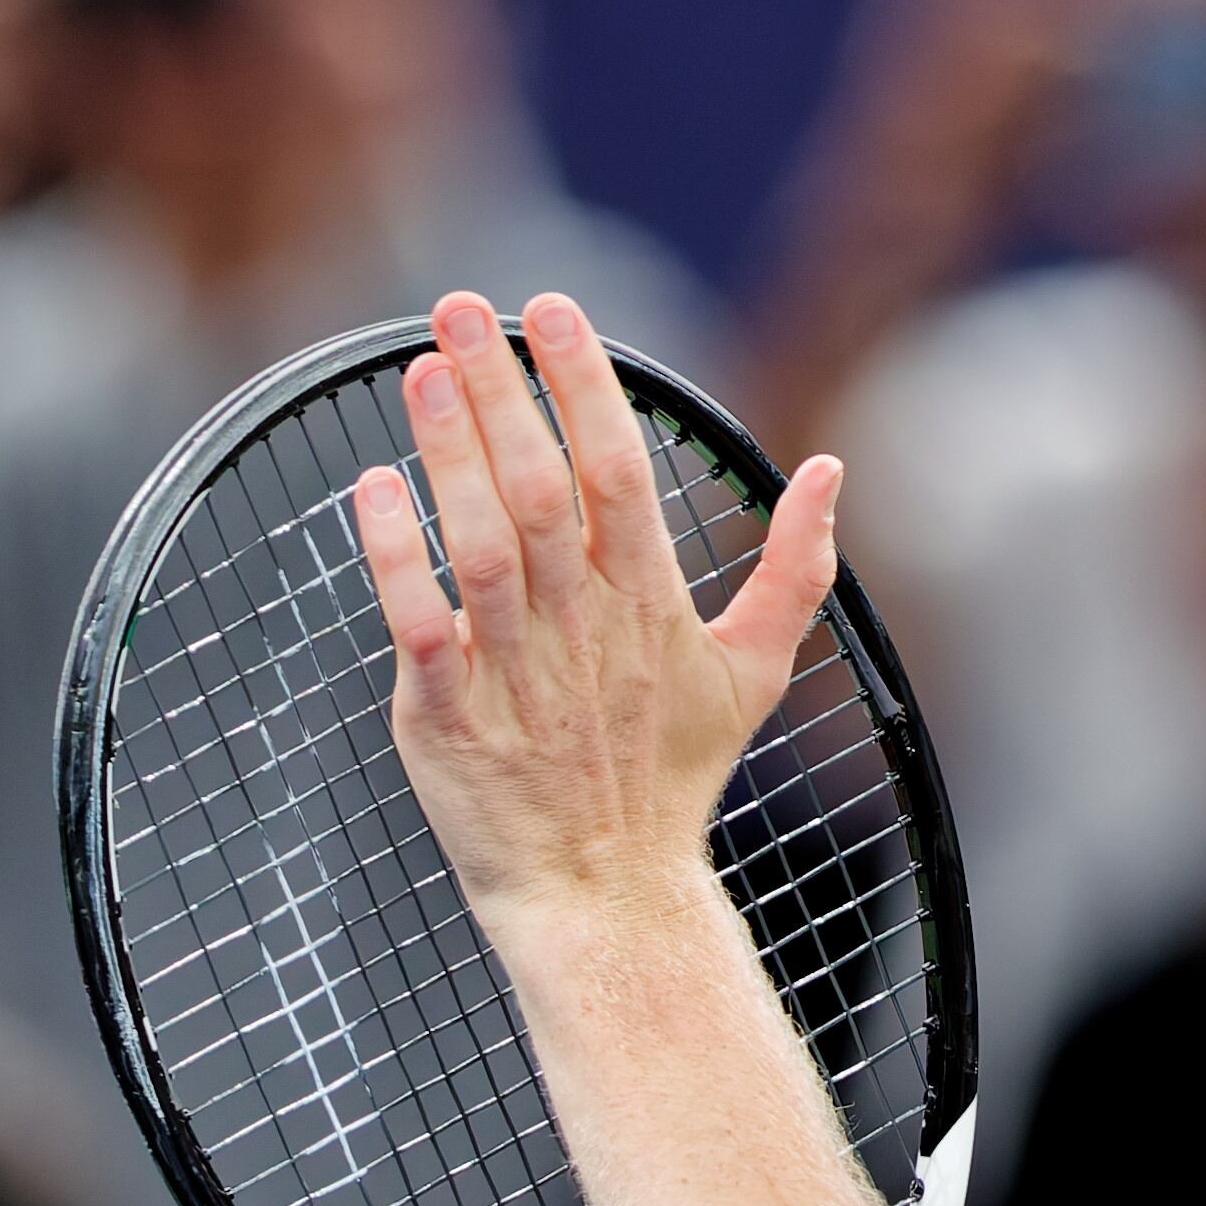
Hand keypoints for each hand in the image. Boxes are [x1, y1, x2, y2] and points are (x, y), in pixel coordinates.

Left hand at [356, 290, 843, 934]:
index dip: (583, 386)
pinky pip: (419, 629)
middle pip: (542, 493)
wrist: (609, 896)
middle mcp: (584, 633)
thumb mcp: (755, 674)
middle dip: (501, 392)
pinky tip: (370, 489)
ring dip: (449, 456)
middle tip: (461, 309)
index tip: (551, 309)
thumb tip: (834, 470)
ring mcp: (515, 677)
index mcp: (650, 609)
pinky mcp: (449, 722)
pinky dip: (396, 561)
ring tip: (419, 371)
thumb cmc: (670, 779)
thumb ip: (797, 570)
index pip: (618, 474)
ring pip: (482, 548)